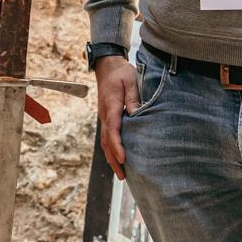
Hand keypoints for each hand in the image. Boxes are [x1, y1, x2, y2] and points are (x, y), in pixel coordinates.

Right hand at [94, 56, 136, 178]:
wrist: (107, 65)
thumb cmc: (120, 72)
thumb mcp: (130, 81)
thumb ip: (133, 98)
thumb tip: (137, 114)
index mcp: (111, 106)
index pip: (113, 129)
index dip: (117, 145)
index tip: (123, 158)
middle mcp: (105, 114)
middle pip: (107, 141)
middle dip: (113, 159)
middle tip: (122, 175)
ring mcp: (104, 117)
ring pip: (105, 141)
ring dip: (111, 158)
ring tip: (121, 174)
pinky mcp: (106, 118)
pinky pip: (107, 137)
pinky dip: (111, 150)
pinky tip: (117, 159)